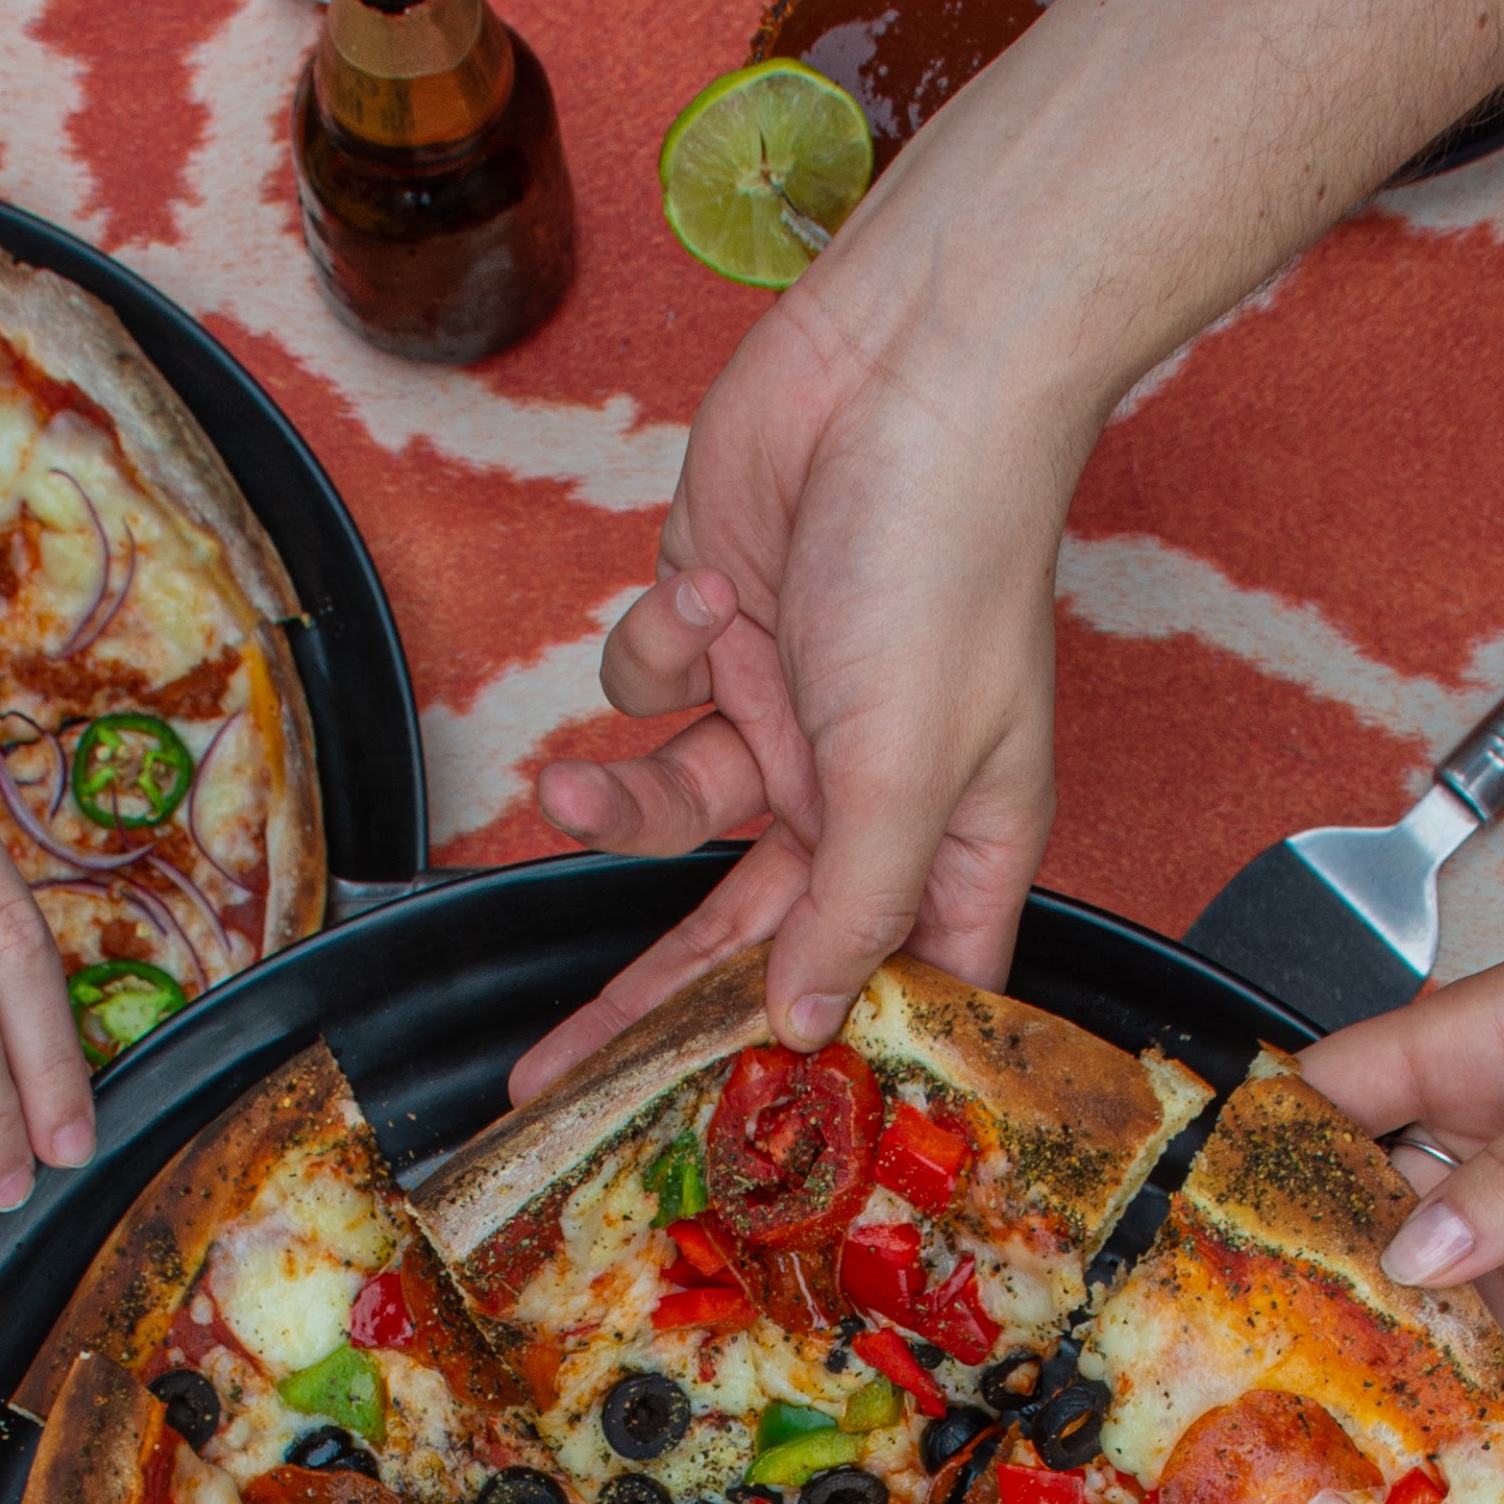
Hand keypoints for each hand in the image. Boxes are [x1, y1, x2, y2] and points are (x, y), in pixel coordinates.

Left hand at [514, 265, 1078, 1097]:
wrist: (908, 366)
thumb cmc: (949, 560)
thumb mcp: (911, 770)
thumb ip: (852, 910)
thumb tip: (804, 1025)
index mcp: (943, 840)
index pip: (884, 988)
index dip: (814, 1057)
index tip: (731, 1138)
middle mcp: (855, 790)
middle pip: (740, 933)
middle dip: (643, 999)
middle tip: (555, 1080)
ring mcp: (776, 707)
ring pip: (668, 810)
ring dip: (617, 803)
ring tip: (574, 788)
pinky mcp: (710, 622)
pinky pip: (645, 679)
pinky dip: (654, 647)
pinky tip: (705, 596)